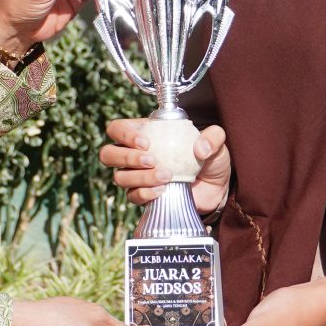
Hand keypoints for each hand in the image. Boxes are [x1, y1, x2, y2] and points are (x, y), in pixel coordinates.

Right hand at [101, 118, 229, 215]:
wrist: (216, 188)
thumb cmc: (210, 159)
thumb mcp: (217, 142)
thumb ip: (213, 137)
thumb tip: (200, 148)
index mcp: (144, 133)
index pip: (116, 129)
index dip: (123, 133)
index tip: (145, 142)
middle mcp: (134, 154)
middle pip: (108, 154)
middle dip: (126, 157)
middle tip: (151, 160)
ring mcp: (137, 177)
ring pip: (120, 177)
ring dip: (140, 177)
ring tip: (165, 176)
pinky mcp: (144, 196)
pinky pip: (133, 196)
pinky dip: (146, 193)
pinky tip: (163, 190)